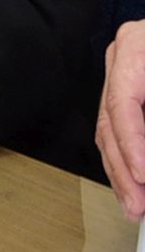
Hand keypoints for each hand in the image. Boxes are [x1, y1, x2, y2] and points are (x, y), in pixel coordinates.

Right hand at [96, 19, 144, 220]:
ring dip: (122, 170)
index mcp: (137, 46)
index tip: (144, 178)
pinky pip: (121, 126)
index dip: (131, 144)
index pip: (122, 102)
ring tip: (134, 203)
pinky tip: (136, 181)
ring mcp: (124, 72)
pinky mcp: (134, 87)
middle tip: (137, 205)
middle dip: (123, 168)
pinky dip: (129, 154)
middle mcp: (123, 58)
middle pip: (109, 120)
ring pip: (110, 128)